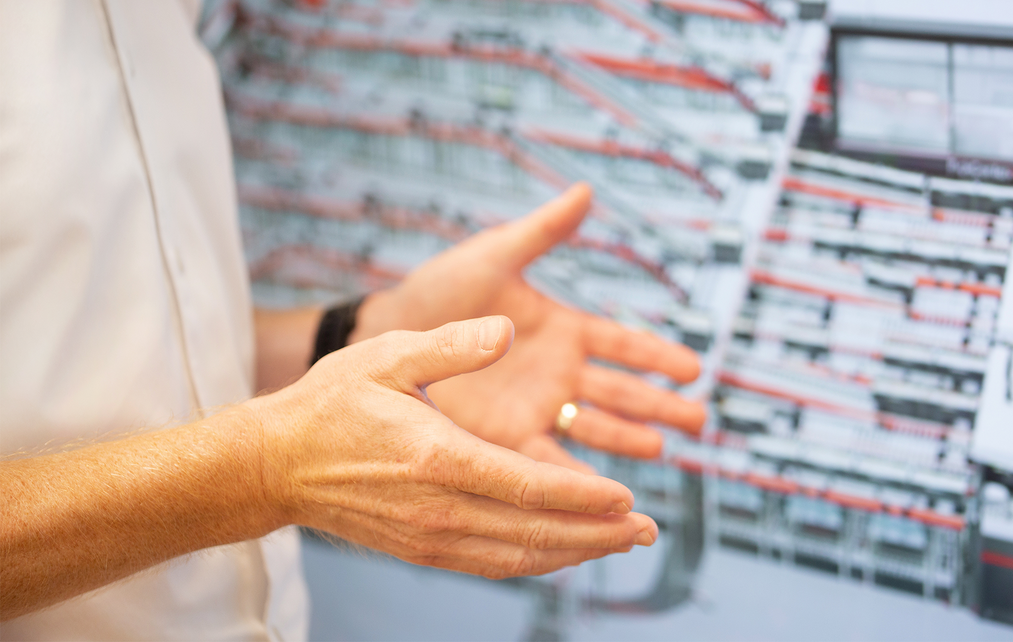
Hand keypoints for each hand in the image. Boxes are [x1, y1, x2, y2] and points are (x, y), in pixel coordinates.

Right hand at [251, 316, 657, 578]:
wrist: (274, 465)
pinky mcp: (421, 551)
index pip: (530, 488)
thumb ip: (452, 344)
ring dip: (574, 554)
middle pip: (536, 533)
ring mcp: (430, 537)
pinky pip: (491, 566)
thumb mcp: (388, 355)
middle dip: (598, 534)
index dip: (586, 498)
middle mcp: (439, 508)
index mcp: (438, 457)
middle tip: (645, 530)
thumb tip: (506, 330)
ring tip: (619, 545)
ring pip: (518, 557)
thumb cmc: (331, 403)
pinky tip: (560, 552)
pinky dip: (534, 562)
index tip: (628, 498)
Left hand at [352, 184, 705, 471]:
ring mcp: (534, 408)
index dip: (657, 355)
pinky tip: (601, 493)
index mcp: (561, 330)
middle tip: (700, 420)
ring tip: (660, 447)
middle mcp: (556, 373)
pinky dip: (577, 479)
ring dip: (628, 439)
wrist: (383, 333)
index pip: (622, 344)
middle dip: (660, 405)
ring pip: (595, 429)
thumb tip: (585, 191)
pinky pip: (550, 461)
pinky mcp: (506, 438)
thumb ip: (541, 232)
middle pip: (621, 392)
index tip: (693, 368)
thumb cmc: (438, 290)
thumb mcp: (493, 256)